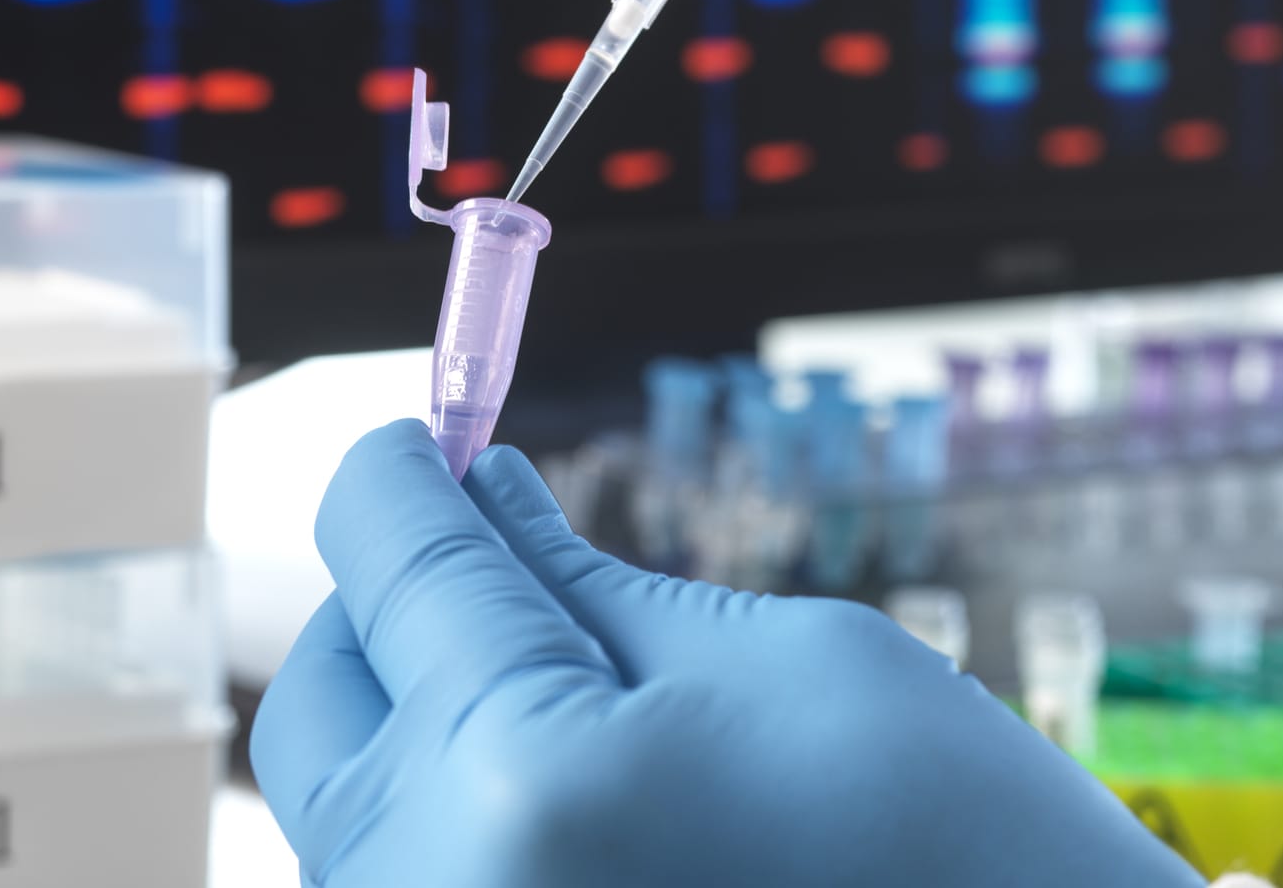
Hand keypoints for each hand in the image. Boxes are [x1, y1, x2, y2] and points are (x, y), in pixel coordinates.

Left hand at [250, 420, 1201, 887]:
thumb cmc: (961, 852)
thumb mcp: (792, 660)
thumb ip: (596, 579)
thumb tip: (482, 498)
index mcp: (525, 780)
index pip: (395, 559)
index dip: (403, 472)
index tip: (426, 438)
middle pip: (320, 692)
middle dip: (395, 601)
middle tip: (503, 565)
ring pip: (347, 801)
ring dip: (422, 720)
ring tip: (569, 702)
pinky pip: (404, 885)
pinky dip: (451, 821)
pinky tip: (570, 801)